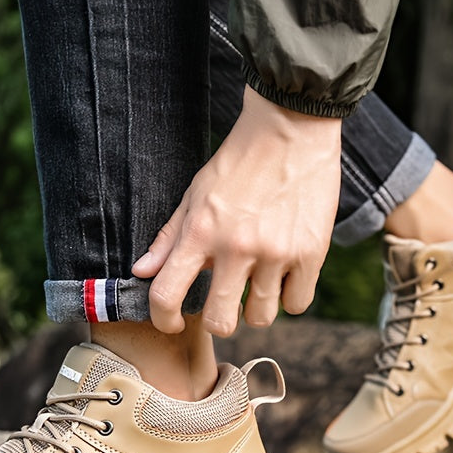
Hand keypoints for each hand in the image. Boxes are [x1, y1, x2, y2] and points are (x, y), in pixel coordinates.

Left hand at [132, 86, 341, 335]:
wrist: (291, 129)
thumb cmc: (238, 162)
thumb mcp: (194, 195)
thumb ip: (168, 238)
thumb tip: (141, 272)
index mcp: (200, 232)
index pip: (167, 295)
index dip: (164, 319)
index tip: (173, 321)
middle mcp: (236, 247)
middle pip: (220, 322)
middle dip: (219, 320)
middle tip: (224, 304)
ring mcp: (276, 252)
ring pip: (261, 317)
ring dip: (257, 307)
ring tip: (260, 281)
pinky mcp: (311, 252)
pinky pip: (297, 304)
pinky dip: (290, 296)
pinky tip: (286, 275)